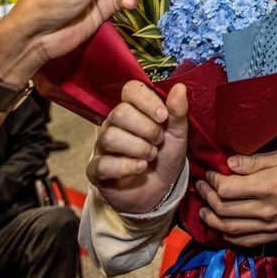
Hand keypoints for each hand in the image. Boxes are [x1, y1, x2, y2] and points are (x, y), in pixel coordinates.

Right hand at [87, 80, 188, 213]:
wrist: (160, 190)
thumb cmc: (166, 157)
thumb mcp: (178, 134)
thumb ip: (178, 112)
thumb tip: (180, 87)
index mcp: (134, 110)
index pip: (130, 90)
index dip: (146, 101)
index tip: (163, 116)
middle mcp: (114, 124)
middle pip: (119, 113)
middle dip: (146, 129)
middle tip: (159, 141)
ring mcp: (103, 146)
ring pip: (110, 137)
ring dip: (138, 148)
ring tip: (151, 156)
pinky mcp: (97, 169)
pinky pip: (103, 163)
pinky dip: (125, 166)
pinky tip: (140, 168)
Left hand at [197, 150, 276, 245]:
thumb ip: (254, 162)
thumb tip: (229, 164)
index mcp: (266, 187)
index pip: (226, 188)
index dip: (213, 180)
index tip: (210, 173)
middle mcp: (265, 209)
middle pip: (223, 209)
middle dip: (207, 197)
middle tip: (202, 187)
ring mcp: (270, 225)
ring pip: (230, 228)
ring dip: (212, 219)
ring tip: (204, 210)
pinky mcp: (276, 235)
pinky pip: (246, 241)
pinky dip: (230, 235)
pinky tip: (223, 228)